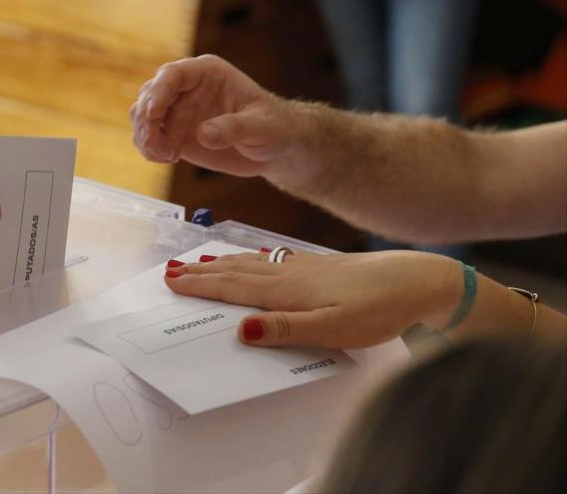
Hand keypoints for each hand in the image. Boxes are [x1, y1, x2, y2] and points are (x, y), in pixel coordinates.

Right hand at [130, 55, 300, 177]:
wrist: (273, 147)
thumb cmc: (273, 127)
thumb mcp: (261, 126)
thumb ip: (234, 128)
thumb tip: (205, 134)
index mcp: (207, 73)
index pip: (173, 74)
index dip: (158, 91)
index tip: (153, 113)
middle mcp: (187, 88)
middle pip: (150, 94)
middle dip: (146, 119)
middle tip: (158, 146)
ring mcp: (177, 111)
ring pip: (143, 116)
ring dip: (145, 136)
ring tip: (166, 156)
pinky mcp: (174, 134)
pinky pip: (149, 138)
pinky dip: (149, 150)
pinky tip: (167, 159)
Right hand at [164, 250, 460, 348]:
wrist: (416, 281)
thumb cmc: (378, 309)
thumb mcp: (333, 329)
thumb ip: (287, 329)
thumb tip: (242, 330)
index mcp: (287, 291)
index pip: (233, 287)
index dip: (201, 285)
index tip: (172, 282)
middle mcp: (289, 274)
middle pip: (235, 272)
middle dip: (201, 273)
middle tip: (170, 271)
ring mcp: (303, 268)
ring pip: (251, 264)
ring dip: (221, 264)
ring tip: (198, 262)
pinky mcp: (317, 266)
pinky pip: (271, 260)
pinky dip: (251, 258)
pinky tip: (252, 255)